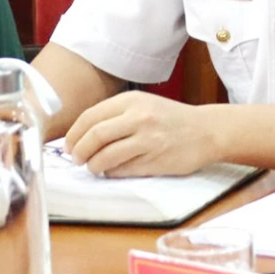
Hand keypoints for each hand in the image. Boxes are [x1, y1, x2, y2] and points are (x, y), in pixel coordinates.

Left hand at [64, 92, 217, 177]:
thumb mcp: (143, 105)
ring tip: (93, 166)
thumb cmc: (170, 119)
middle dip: (79, 150)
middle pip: (95, 136)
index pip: (90, 117)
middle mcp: (139, 118)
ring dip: (93, 165)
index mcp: (132, 101)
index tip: (68, 144)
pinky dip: (111, 172)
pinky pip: (122, 170)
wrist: (206, 131)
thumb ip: (115, 115)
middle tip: (76, 158)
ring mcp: (147, 140)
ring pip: (106, 156)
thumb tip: (81, 135)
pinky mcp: (154, 161)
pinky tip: (112, 170)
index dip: (74, 134)